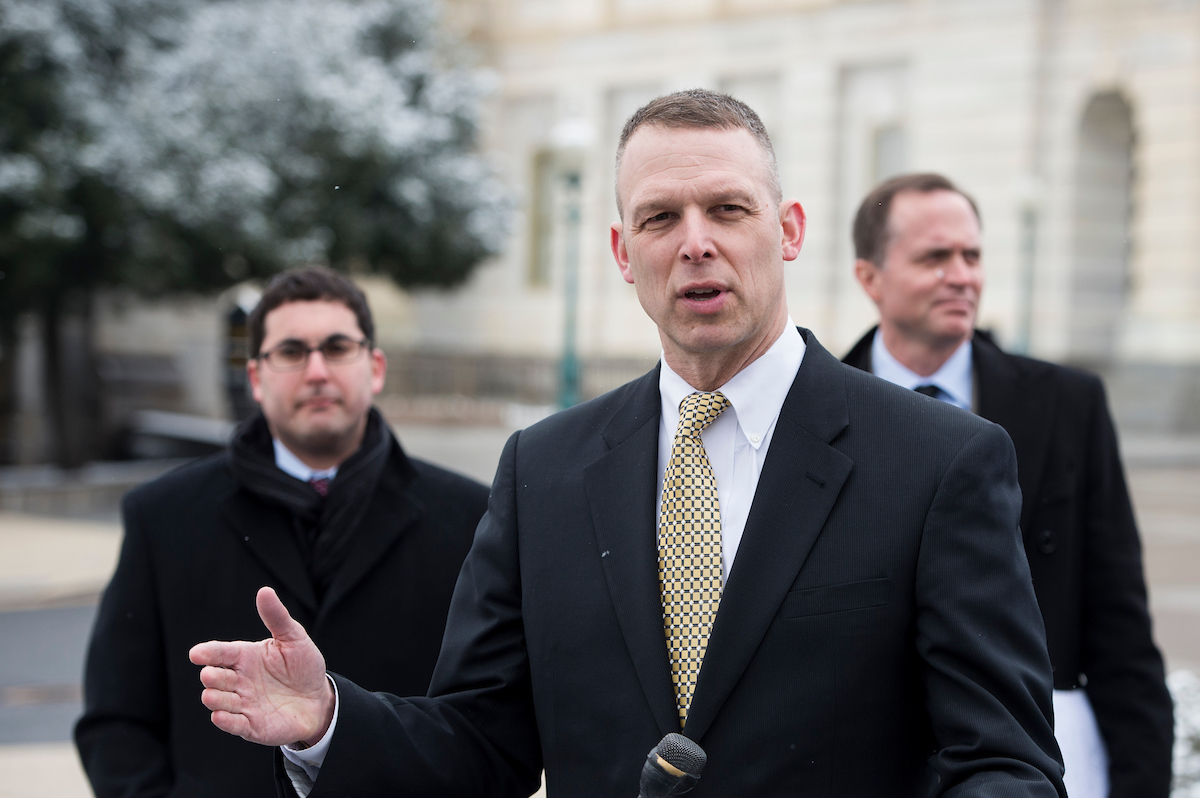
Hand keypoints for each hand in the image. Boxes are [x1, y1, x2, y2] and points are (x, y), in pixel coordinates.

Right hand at [189, 586, 334, 746]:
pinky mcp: (252, 726)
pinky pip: (234, 724)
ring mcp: (243, 704)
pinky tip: (219, 716)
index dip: (208, 653)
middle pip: (216, 678)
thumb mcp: (294, 638)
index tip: (197, 654)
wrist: (319, 699)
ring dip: (215, 699)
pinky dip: (225, 721)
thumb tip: (264, 590)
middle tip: (210, 674)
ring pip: (220, 702)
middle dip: (211, 677)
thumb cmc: (303, 666)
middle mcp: (239, 681)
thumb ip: (277, 617)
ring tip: (211, 695)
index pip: (221, 653)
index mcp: (245, 657)